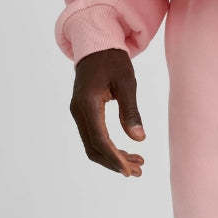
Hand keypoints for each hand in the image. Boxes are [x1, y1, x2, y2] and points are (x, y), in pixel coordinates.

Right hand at [69, 48, 145, 176]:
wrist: (95, 45)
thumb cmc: (113, 61)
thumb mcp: (127, 83)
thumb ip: (131, 111)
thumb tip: (139, 139)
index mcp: (88, 104)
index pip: (99, 140)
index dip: (114, 158)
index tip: (130, 171)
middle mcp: (78, 112)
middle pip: (94, 148)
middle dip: (115, 163)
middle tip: (139, 171)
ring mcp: (78, 113)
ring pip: (93, 145)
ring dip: (113, 158)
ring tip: (138, 164)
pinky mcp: (83, 113)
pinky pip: (93, 137)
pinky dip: (109, 148)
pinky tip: (127, 152)